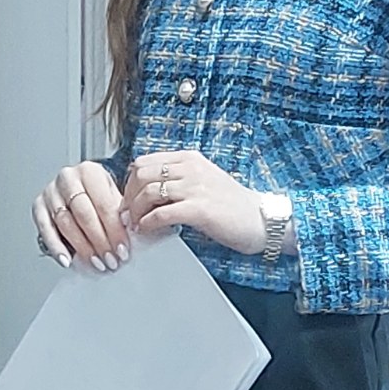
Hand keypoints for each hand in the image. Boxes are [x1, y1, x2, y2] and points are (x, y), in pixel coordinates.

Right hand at [32, 160, 130, 271]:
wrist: (78, 186)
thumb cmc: (97, 192)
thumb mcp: (114, 194)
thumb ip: (120, 211)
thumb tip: (128, 230)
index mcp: (89, 172)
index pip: (103, 204)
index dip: (114, 230)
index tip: (122, 249)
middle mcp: (67, 179)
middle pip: (83, 214)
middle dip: (99, 241)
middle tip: (110, 259)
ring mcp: (50, 192)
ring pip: (65, 223)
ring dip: (82, 248)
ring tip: (96, 262)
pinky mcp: (38, 206)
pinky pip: (45, 230)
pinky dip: (56, 247)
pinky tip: (67, 260)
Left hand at [121, 150, 265, 254]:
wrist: (261, 219)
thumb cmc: (232, 205)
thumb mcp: (202, 181)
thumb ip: (177, 181)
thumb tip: (146, 192)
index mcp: (188, 159)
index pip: (144, 162)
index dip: (130, 182)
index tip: (128, 200)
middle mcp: (190, 168)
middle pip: (141, 174)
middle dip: (128, 196)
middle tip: (127, 215)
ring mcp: (195, 187)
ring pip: (148, 192)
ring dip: (135, 212)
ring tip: (135, 225)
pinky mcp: (199, 209)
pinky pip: (161, 213)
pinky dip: (148, 223)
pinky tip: (148, 230)